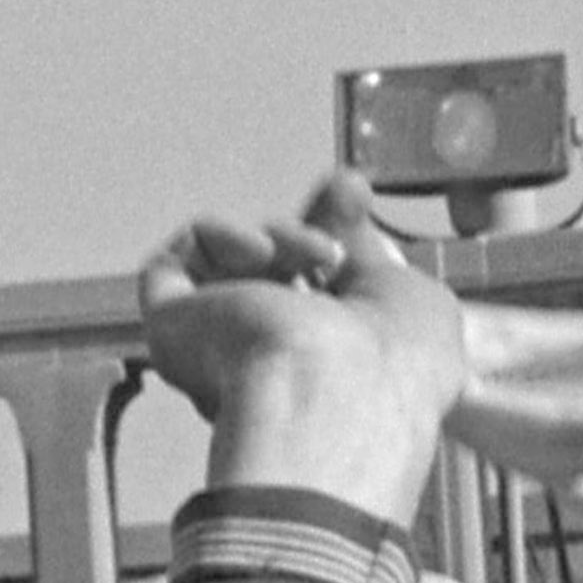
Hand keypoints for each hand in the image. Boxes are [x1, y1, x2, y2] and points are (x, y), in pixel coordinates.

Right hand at [134, 171, 463, 525]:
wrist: (331, 388)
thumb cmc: (389, 366)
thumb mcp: (410, 295)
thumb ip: (372, 253)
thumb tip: (347, 206)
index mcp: (326, 370)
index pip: (316, 292)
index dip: (335, 236)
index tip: (355, 199)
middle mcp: (270, 363)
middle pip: (274, 270)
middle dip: (312, 224)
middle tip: (345, 194)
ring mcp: (219, 348)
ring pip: (234, 262)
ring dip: (282, 237)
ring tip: (319, 253)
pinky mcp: (171, 327)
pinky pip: (180, 260)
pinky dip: (222, 238)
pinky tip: (262, 252)